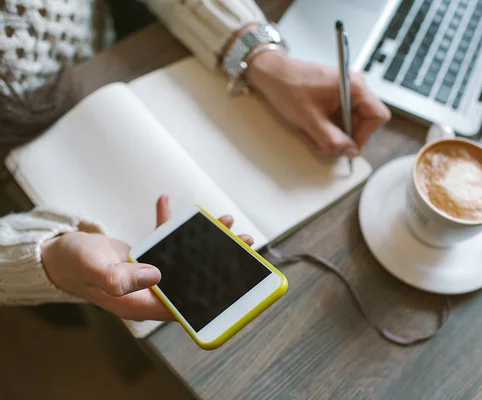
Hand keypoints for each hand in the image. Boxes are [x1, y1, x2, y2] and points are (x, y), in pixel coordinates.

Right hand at [41, 196, 253, 320]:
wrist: (55, 257)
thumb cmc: (72, 265)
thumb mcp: (94, 269)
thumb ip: (120, 277)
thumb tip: (156, 275)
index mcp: (141, 303)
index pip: (186, 303)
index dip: (213, 290)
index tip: (237, 274)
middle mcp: (149, 292)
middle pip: (193, 278)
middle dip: (220, 259)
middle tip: (242, 241)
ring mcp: (148, 275)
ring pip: (185, 258)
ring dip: (203, 239)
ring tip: (223, 221)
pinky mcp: (143, 259)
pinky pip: (164, 241)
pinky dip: (170, 223)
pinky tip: (168, 202)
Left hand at [247, 51, 390, 156]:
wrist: (272, 74)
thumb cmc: (289, 88)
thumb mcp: (310, 121)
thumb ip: (332, 140)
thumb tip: (351, 152)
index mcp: (355, 87)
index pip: (377, 116)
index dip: (365, 135)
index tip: (346, 145)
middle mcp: (355, 88)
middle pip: (364, 123)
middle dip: (344, 137)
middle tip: (322, 141)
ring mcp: (346, 93)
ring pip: (350, 124)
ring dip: (332, 134)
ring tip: (311, 132)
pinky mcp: (336, 98)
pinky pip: (339, 119)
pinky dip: (326, 128)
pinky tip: (311, 127)